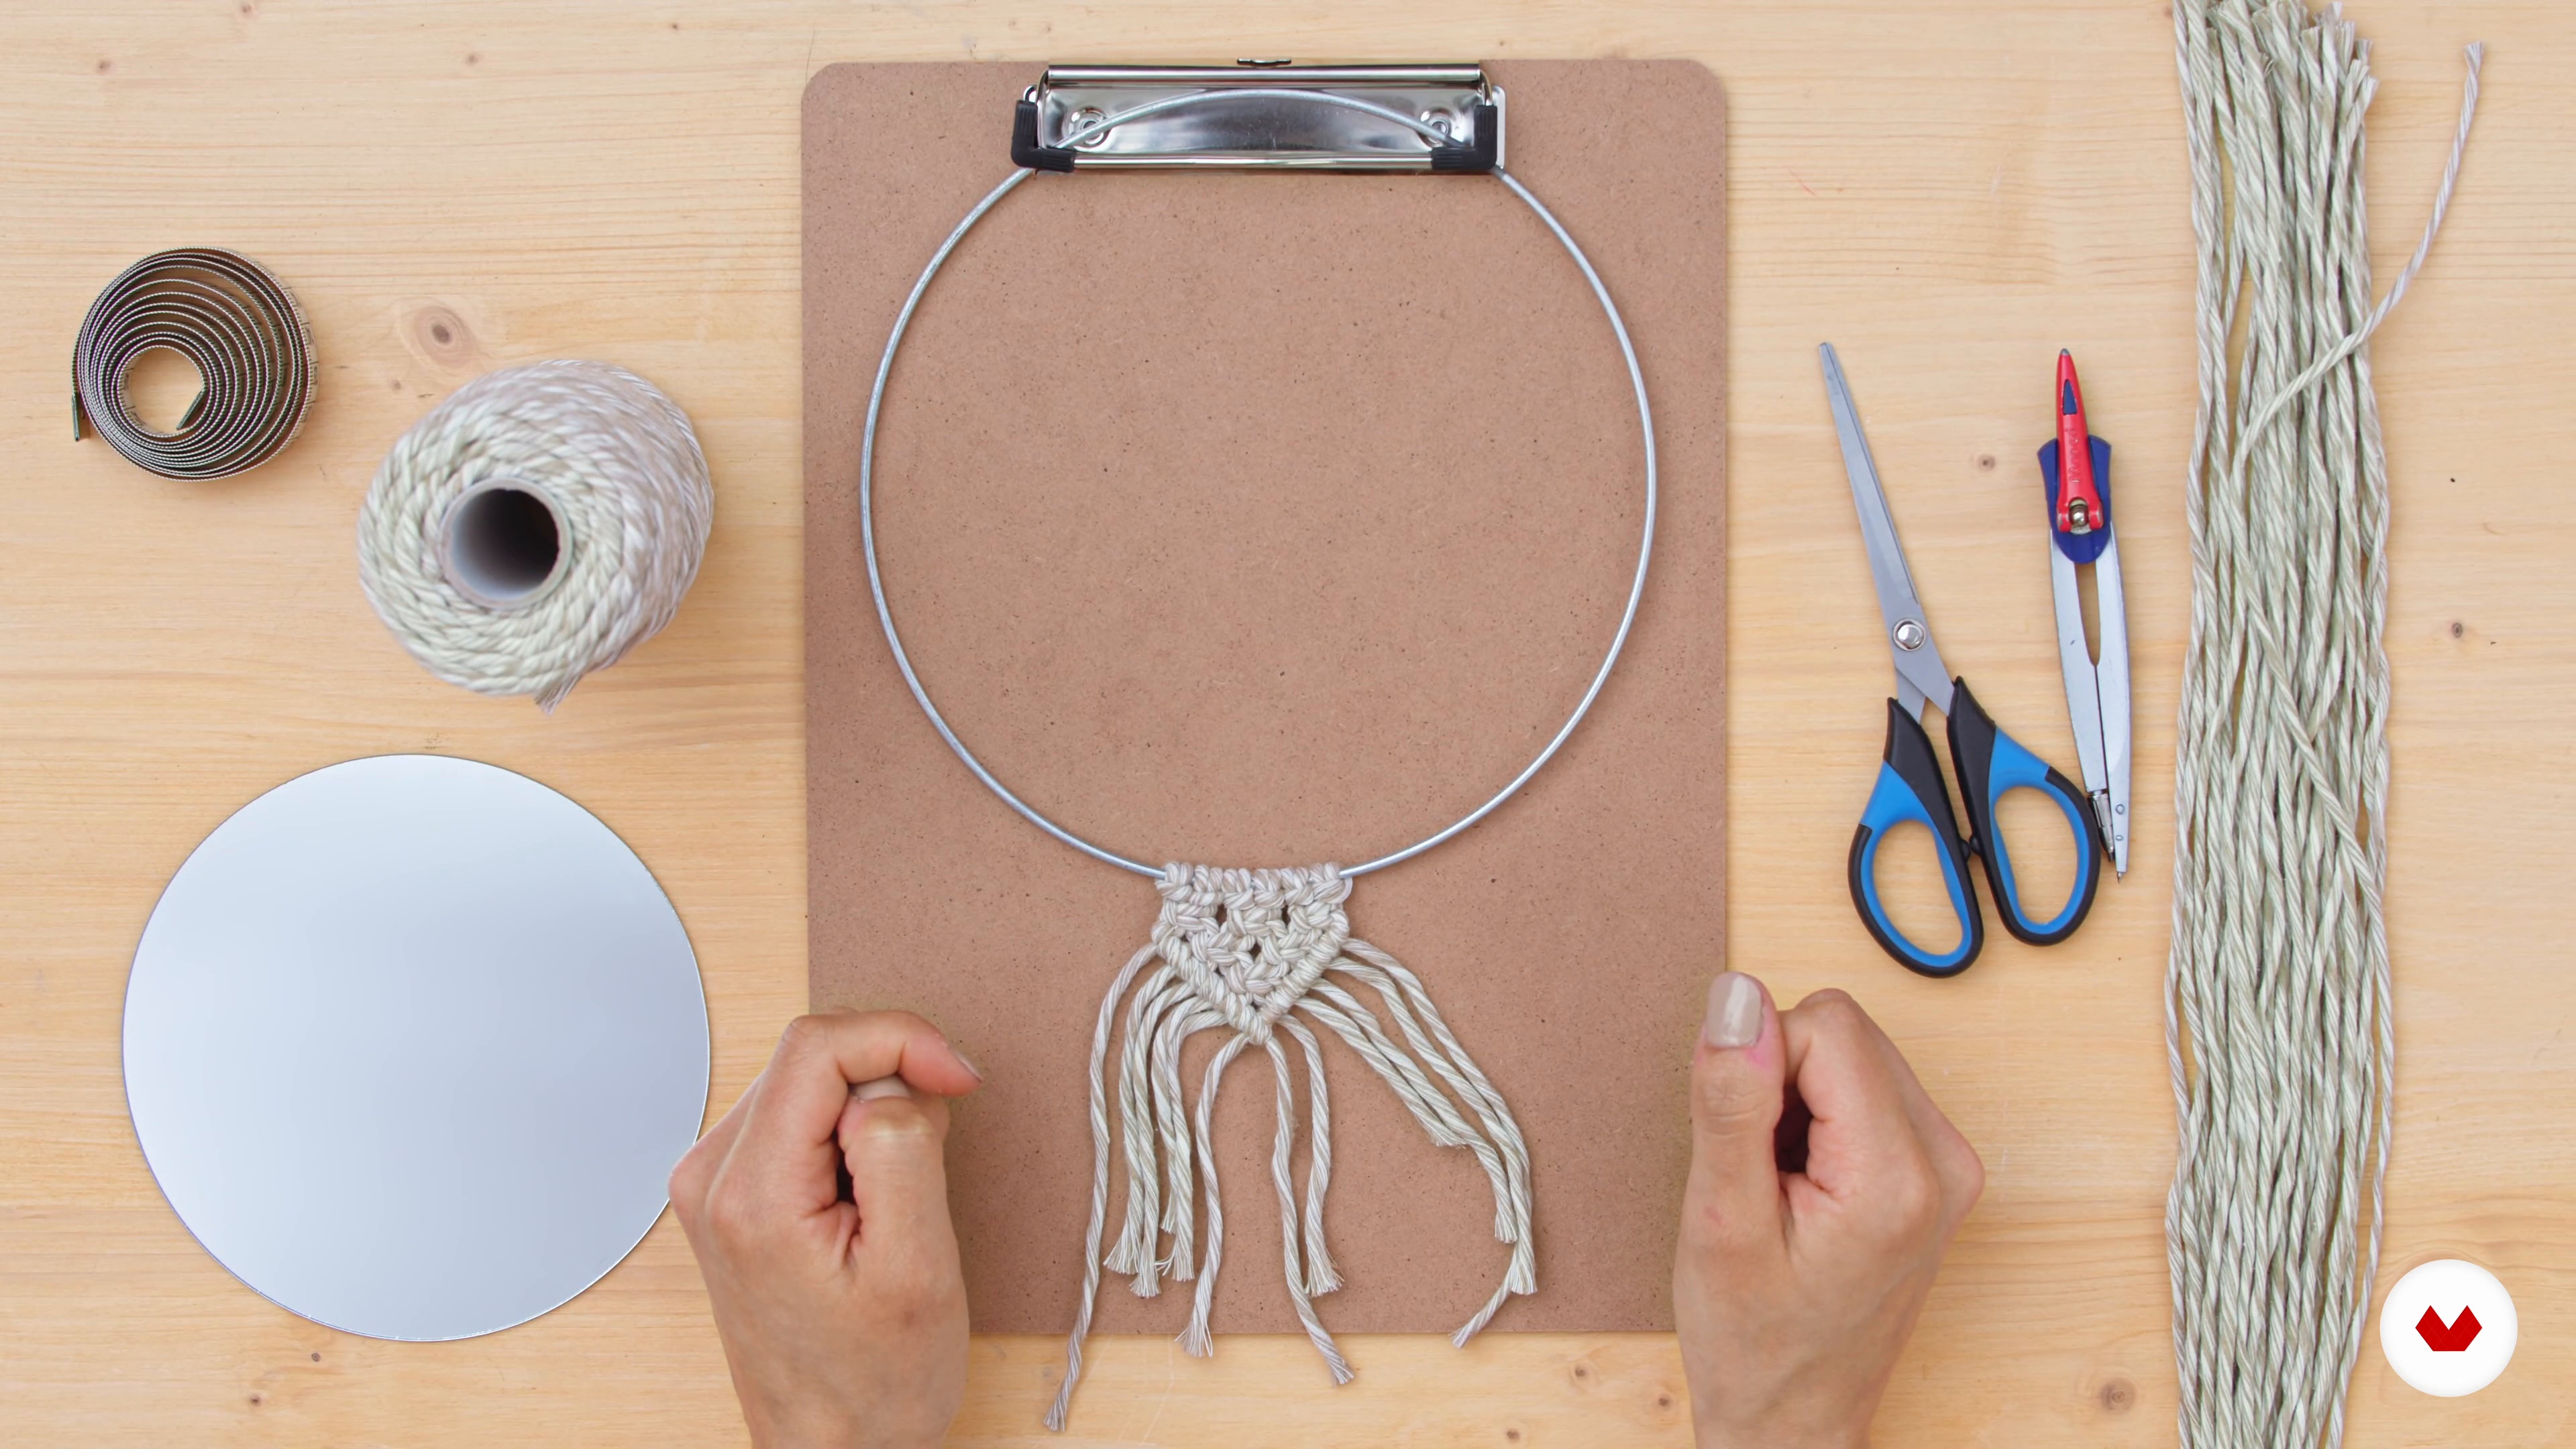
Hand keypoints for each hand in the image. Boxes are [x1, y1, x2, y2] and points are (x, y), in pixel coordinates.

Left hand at [669, 1011, 983, 1448]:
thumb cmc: (876, 1382)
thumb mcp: (917, 1267)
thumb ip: (902, 1150)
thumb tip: (892, 1080)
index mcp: (750, 1194)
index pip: (818, 1047)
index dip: (902, 1039)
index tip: (959, 1078)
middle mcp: (712, 1178)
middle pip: (812, 1057)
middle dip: (891, 1081)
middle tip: (934, 1157)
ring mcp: (714, 1184)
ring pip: (810, 1081)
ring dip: (872, 1113)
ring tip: (899, 1197)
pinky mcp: (731, 1192)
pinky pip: (801, 1116)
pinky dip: (851, 1135)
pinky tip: (869, 1200)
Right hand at [1673, 973, 1983, 1448]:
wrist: (1795, 1421)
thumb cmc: (1755, 1343)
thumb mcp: (1720, 1221)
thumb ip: (1732, 1100)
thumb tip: (1737, 996)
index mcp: (1900, 1175)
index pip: (1822, 1025)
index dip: (1757, 1068)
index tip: (1745, 1151)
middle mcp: (1947, 1161)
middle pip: (1842, 1031)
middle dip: (1779, 1082)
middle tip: (1759, 1174)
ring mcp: (1950, 1164)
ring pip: (1850, 1052)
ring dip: (1796, 1102)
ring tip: (1780, 1188)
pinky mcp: (1937, 1167)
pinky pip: (1862, 1086)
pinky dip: (1817, 1121)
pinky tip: (1803, 1189)